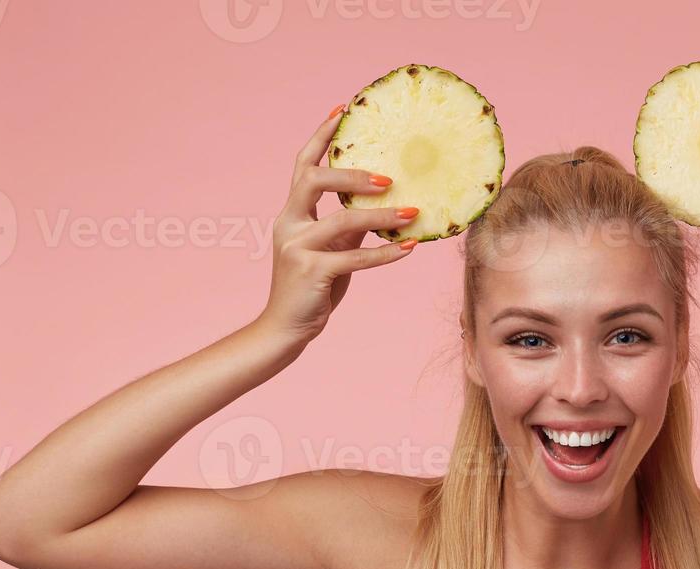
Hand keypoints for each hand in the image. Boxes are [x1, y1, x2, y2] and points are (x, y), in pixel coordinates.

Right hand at [260, 107, 419, 338]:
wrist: (285, 328)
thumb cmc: (311, 287)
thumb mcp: (328, 250)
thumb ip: (344, 227)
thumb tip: (380, 206)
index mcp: (291, 213)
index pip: (302, 165)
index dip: (321, 136)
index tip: (342, 109)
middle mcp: (289, 224)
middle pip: (314, 180)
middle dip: (351, 173)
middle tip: (388, 177)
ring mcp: (297, 248)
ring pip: (342, 221)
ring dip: (381, 216)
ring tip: (413, 213)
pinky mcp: (312, 272)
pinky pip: (355, 258)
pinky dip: (385, 253)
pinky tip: (409, 248)